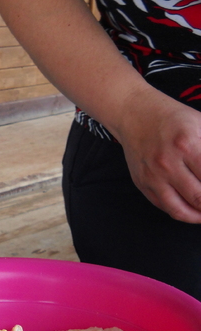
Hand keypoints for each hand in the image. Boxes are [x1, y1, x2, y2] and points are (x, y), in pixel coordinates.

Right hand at [116, 95, 200, 222]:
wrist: (135, 115)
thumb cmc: (173, 119)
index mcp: (187, 145)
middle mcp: (167, 163)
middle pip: (200, 198)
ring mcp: (152, 175)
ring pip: (180, 210)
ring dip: (199, 216)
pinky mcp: (142, 182)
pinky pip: (164, 206)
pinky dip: (182, 212)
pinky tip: (194, 210)